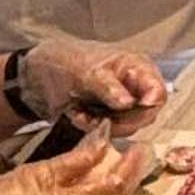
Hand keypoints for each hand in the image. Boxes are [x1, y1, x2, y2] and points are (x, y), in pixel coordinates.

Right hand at [0, 128, 149, 194]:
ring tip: (112, 160)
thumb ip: (70, 163)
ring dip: (110, 185)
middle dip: (127, 176)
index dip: (131, 165)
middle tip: (133, 151)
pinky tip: (86, 180)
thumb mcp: (29, 176)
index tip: (140, 145)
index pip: (115, 186)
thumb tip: (101, 145)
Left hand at [18, 40, 166, 134]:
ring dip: (103, 125)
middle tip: (99, 117)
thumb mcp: (87, 72)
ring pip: (127, 127)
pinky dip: (91, 128)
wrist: (37, 76)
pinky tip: (77, 116)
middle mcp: (135, 88)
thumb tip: (129, 103)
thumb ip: (109, 87)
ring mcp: (122, 105)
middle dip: (120, 120)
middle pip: (145, 115)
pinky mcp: (107, 119)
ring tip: (81, 113)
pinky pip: (109, 132)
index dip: (149, 105)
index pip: (158, 92)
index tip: (127, 111)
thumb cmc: (65, 62)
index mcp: (137, 69)